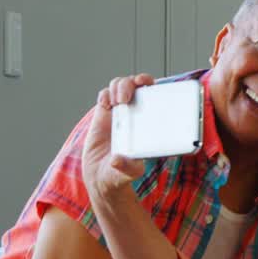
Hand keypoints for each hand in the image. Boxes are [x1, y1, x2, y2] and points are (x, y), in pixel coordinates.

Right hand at [82, 74, 154, 200]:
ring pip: (120, 86)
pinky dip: (105, 95)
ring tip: (118, 101)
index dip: (155, 87)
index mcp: (149, 124)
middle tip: (131, 92)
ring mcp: (120, 113)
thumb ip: (127, 168)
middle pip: (138, 86)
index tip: (151, 86)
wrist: (101, 176)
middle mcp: (136, 114)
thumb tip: (118, 160)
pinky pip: (104, 96)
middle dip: (135, 81)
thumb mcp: (128, 173)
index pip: (156, 97)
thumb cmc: (121, 173)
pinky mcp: (103, 115)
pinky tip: (105, 105)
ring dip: (119, 86)